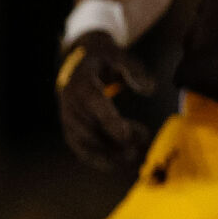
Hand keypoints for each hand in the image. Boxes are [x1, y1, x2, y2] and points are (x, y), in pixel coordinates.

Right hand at [56, 30, 155, 170]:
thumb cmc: (102, 58)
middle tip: (136, 150)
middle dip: (112, 141)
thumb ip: (133, 70)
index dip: (109, 121)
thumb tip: (150, 90)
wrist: (76, 62)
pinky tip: (116, 164)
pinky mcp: (70, 129)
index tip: (127, 135)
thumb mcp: (117, 54)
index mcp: (80, 84)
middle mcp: (69, 104)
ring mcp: (67, 118)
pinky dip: (96, 158)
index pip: (94, 105)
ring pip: (84, 142)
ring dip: (106, 153)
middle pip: (89, 128)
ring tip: (131, 157)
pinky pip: (80, 148)